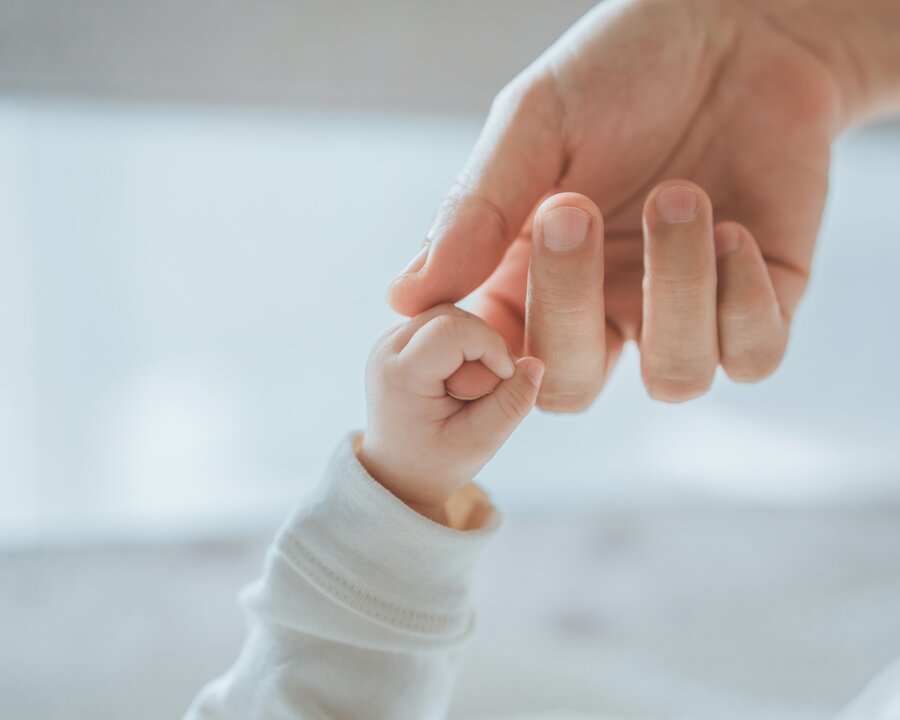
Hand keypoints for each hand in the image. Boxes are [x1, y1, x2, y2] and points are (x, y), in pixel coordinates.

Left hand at [359, 304, 543, 522]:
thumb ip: (512, 404)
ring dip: (473, 347)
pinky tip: (461, 379)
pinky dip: (463, 346)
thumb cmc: (435, 462)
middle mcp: (387, 349)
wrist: (398, 471)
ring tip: (469, 388)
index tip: (504, 380)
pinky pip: (444, 323)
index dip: (491, 347)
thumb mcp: (480, 442)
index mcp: (400, 375)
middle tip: (481, 392)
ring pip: (451, 315)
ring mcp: (390, 340)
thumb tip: (535, 364)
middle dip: (483, 348)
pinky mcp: (402, 339)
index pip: (453, 330)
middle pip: (453, 317)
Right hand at [388, 0, 848, 409]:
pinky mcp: (760, 299)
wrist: (738, 22)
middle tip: (572, 207)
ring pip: (674, 379)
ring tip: (679, 192)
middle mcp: (602, 306)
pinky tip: (733, 228)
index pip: (492, 358)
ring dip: (676, 288)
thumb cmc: (621, 68)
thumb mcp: (534, 124)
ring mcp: (679, 308)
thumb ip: (475, 212)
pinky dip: (742, 301)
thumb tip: (403, 298)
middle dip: (568, 306)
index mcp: (532, 276)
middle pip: (570, 389)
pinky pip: (751, 357)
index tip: (474, 300)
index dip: (481, 355)